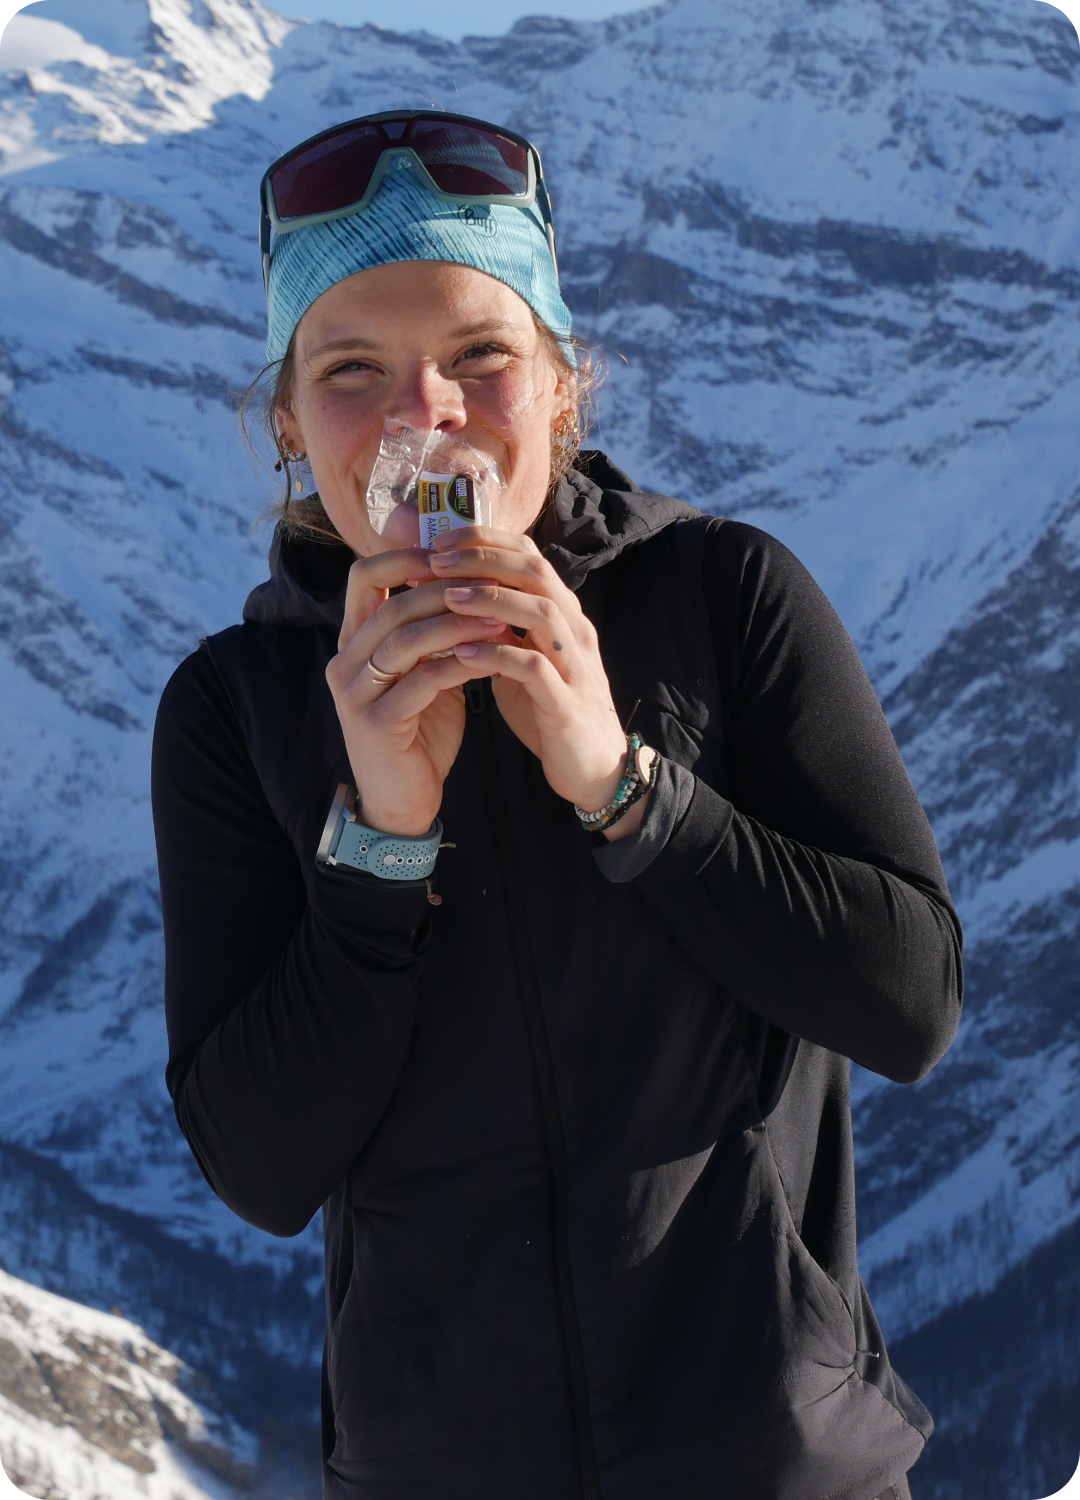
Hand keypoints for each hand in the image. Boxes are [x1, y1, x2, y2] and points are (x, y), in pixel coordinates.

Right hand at [325, 547, 506, 835]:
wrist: (402, 802)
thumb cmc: (418, 733)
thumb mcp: (423, 673)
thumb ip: (432, 634)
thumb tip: (471, 584)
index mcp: (353, 642)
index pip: (364, 576)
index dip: (408, 557)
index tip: (458, 556)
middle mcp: (345, 662)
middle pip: (392, 605)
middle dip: (447, 590)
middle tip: (494, 586)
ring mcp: (356, 694)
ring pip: (405, 640)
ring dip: (458, 624)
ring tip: (503, 618)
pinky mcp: (376, 724)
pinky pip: (422, 681)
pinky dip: (460, 664)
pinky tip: (493, 658)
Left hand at [429, 526, 634, 825]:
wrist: (593, 768)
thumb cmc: (550, 711)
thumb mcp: (524, 660)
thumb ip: (500, 628)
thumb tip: (454, 596)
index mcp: (563, 616)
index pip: (530, 556)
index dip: (486, 541)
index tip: (439, 542)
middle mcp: (574, 631)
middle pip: (536, 572)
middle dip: (484, 559)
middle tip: (436, 560)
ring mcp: (575, 666)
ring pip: (542, 613)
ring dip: (492, 600)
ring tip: (446, 598)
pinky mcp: (567, 704)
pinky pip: (536, 670)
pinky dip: (498, 656)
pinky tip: (462, 654)